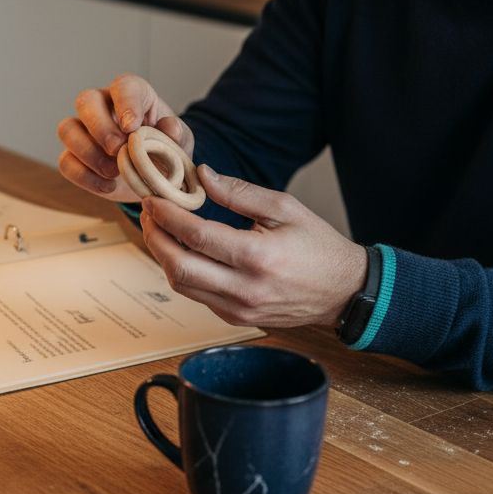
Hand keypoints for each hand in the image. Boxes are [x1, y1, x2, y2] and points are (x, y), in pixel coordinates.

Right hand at [56, 74, 194, 202]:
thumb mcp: (180, 143)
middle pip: (86, 101)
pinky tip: (108, 185)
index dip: (125, 104)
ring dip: (89, 153)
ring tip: (114, 172)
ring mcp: (83, 130)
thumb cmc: (166, 151)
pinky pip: (66, 162)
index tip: (132, 128)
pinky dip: (85, 176)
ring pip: (67, 129)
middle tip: (117, 151)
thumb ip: (177, 134)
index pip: (123, 87)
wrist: (154, 178)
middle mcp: (102, 106)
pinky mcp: (74, 156)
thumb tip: (169, 128)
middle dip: (100, 127)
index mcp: (132, 95)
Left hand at [140, 164, 366, 327]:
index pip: (196, 236)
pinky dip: (182, 272)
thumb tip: (202, 175)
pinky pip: (196, 295)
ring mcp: (238, 309)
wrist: (344, 292)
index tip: (153, 199)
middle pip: (178, 267)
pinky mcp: (235, 318)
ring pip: (181, 285)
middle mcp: (244, 289)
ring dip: (162, 256)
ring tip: (159, 229)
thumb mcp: (285, 208)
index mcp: (258, 257)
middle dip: (154, 238)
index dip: (168, 216)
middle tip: (148, 214)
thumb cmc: (318, 247)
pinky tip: (181, 250)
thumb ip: (240, 193)